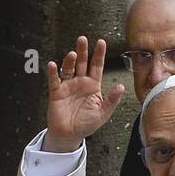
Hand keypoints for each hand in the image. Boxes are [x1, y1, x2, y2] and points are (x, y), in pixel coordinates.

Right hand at [44, 36, 124, 153]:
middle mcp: (80, 82)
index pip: (97, 66)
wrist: (70, 135)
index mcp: (93, 86)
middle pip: (82, 63)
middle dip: (83, 51)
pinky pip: (54, 80)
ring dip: (70, 60)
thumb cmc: (86, 125)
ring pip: (69, 68)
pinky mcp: (56, 92)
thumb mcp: (103, 113)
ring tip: (73, 54)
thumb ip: (112, 100)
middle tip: (82, 39)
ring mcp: (68, 86)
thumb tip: (121, 87)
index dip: (99, 54)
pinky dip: (53, 72)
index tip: (101, 42)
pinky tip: (53, 65)